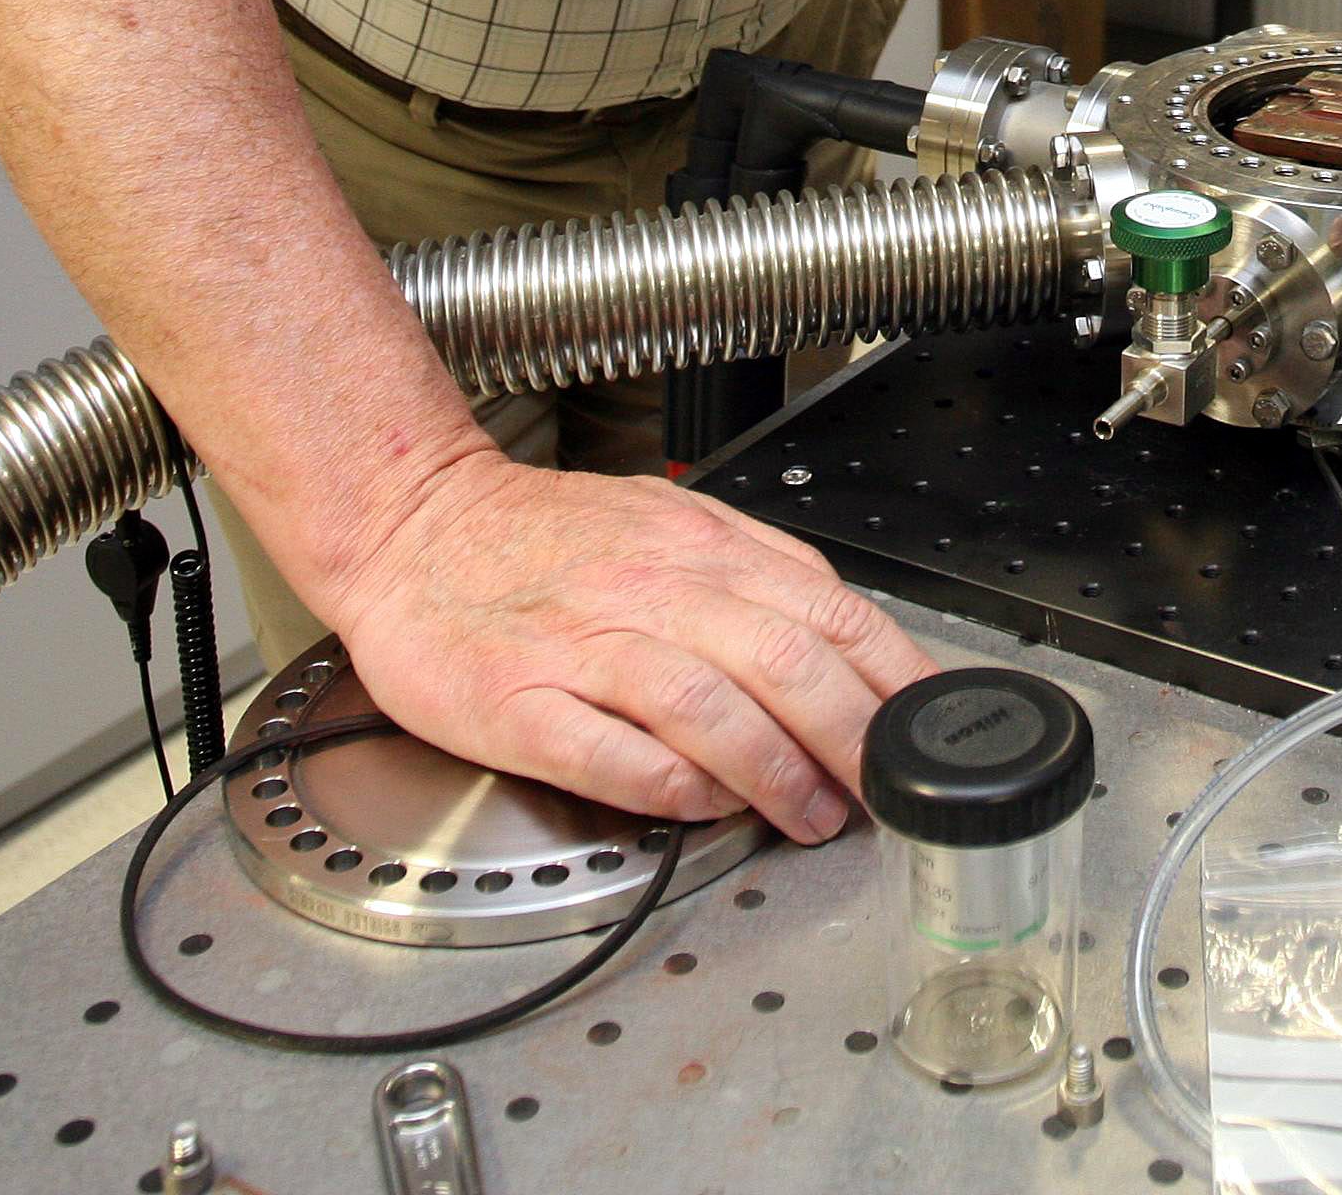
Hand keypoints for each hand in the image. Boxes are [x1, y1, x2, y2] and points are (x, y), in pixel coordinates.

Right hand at [323, 446, 935, 841]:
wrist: (411, 525)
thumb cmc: (543, 540)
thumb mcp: (671, 525)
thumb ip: (757, 576)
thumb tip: (849, 641)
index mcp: (701, 547)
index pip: (830, 610)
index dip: (894, 678)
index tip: (930, 734)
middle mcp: (652, 588)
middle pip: (784, 659)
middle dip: (852, 737)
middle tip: (884, 794)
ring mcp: (583, 644)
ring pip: (707, 703)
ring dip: (775, 769)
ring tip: (811, 817)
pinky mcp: (518, 699)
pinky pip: (605, 749)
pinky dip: (666, 783)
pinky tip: (699, 805)